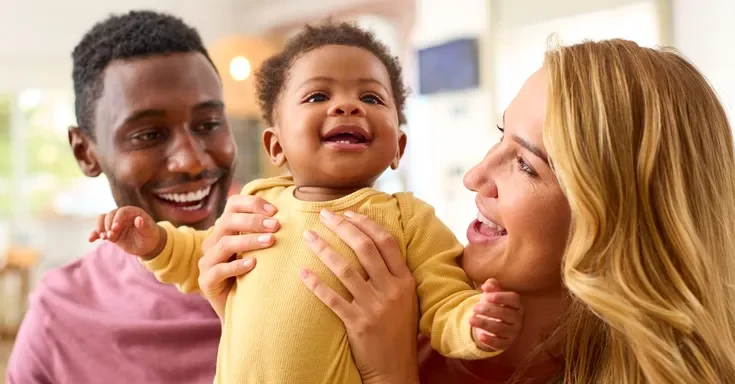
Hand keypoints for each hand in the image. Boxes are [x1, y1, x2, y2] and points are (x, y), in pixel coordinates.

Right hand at [89, 206, 164, 259]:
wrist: (147, 245)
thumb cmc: (150, 235)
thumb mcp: (150, 231)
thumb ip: (145, 225)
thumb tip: (139, 219)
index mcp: (132, 212)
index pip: (122, 211)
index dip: (117, 219)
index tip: (115, 228)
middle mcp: (122, 215)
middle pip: (110, 215)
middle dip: (107, 225)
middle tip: (110, 236)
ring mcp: (115, 223)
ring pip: (102, 220)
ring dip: (100, 228)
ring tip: (104, 237)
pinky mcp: (110, 232)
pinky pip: (99, 230)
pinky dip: (94, 234)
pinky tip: (91, 239)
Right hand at [198, 195, 279, 318]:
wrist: (242, 310)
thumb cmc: (255, 275)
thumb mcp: (261, 251)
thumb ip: (268, 232)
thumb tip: (294, 215)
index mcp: (225, 229)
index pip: (233, 204)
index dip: (253, 203)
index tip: (275, 210)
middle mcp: (213, 242)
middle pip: (227, 220)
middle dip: (254, 221)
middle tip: (276, 226)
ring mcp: (207, 262)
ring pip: (224, 243)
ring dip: (249, 240)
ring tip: (270, 241)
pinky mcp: (206, 281)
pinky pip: (219, 270)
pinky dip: (237, 266)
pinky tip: (254, 264)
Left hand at [299, 209, 419, 383]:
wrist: (394, 369)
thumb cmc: (397, 331)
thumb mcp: (406, 299)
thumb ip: (394, 274)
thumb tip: (374, 242)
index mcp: (405, 280)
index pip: (386, 242)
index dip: (366, 223)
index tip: (348, 213)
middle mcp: (391, 290)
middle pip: (365, 248)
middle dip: (342, 227)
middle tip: (324, 215)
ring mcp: (374, 307)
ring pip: (345, 269)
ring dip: (324, 249)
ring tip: (308, 236)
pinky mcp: (357, 323)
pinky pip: (332, 298)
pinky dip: (316, 283)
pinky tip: (302, 272)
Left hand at [470, 278, 523, 351]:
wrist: (493, 326)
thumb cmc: (494, 306)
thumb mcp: (492, 295)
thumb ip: (491, 287)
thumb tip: (487, 285)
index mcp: (517, 305)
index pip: (513, 299)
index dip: (500, 297)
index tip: (487, 296)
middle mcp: (518, 319)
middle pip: (506, 314)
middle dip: (489, 310)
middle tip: (474, 308)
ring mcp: (513, 332)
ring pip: (500, 328)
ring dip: (484, 324)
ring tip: (471, 319)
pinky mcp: (506, 343)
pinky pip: (499, 343)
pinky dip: (490, 340)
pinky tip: (480, 336)